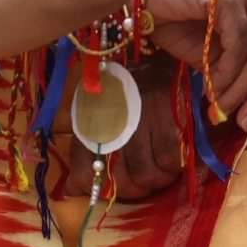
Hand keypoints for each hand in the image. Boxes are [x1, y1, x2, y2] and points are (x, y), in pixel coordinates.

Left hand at [72, 59, 184, 200]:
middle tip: (145, 184)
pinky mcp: (167, 113)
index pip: (83, 174)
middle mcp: (110, 123)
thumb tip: (72, 190)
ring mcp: (139, 118)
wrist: (158, 56)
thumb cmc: (125, 91)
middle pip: (121, 182)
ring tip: (161, 175)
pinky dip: (173, 167)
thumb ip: (85, 150)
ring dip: (157, 182)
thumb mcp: (96, 114)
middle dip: (136, 190)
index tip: (112, 187)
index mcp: (87, 123)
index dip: (97, 190)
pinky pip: (170, 158)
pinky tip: (174, 161)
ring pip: (147, 175)